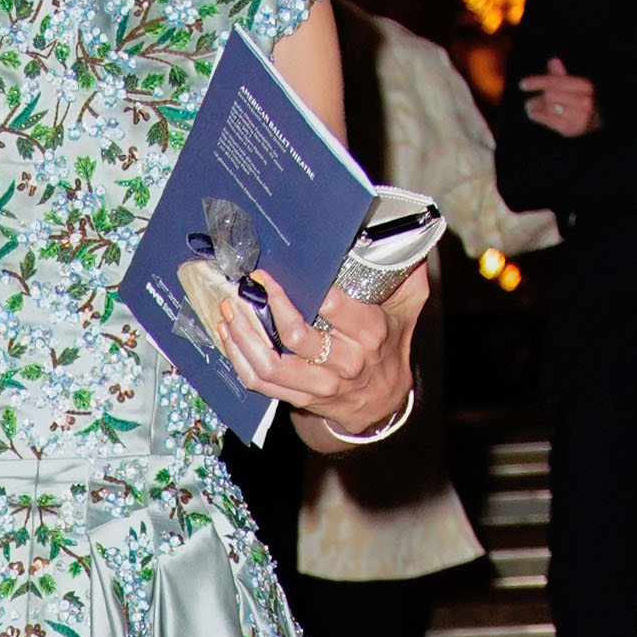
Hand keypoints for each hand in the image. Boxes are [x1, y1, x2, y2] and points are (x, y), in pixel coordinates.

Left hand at [211, 261, 422, 442]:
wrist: (383, 400)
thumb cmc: (391, 344)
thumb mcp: (408, 307)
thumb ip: (407, 273)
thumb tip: (408, 235)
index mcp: (369, 332)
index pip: (331, 306)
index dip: (295, 290)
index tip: (269, 274)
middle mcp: (345, 360)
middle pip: (295, 336)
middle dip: (263, 308)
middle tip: (243, 287)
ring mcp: (320, 383)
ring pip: (271, 363)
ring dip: (244, 335)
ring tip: (229, 309)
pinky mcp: (301, 398)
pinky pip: (261, 382)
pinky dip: (239, 359)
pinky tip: (228, 336)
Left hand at [519, 57, 599, 137]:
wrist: (595, 123)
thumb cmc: (582, 100)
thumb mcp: (574, 86)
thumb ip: (562, 75)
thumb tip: (552, 60)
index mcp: (585, 86)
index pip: (556, 81)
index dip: (537, 82)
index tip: (522, 84)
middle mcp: (584, 100)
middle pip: (551, 95)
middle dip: (538, 96)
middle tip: (531, 100)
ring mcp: (578, 116)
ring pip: (548, 108)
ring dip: (535, 106)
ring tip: (530, 105)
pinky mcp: (571, 128)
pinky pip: (547, 120)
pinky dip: (537, 115)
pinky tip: (533, 113)